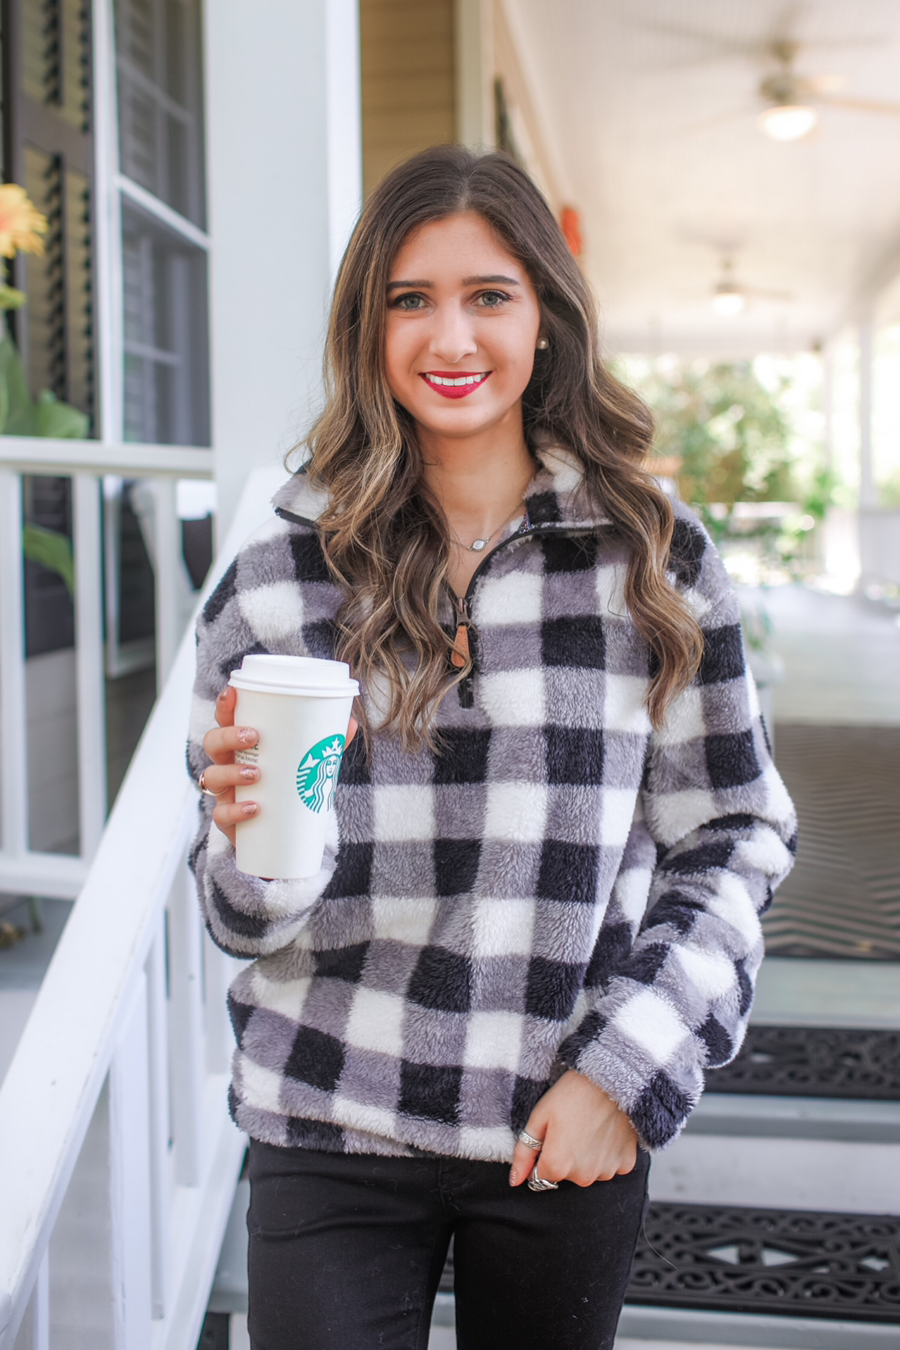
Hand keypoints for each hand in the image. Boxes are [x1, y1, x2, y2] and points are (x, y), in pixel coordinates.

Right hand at [201, 686, 357, 847]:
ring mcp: (225, 792)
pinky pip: (220, 815)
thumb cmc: (291, 787)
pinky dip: (235, 811)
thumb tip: (350, 723)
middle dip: (227, 735)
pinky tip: (254, 808)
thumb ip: (327, 745)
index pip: (225, 719)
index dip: (225, 705)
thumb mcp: (309, 764)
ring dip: (231, 772)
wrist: (283, 833)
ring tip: (257, 774)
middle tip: (253, 736)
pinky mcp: (228, 820)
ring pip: (211, 776)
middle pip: (213, 743)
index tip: (233, 693)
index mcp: (242, 745)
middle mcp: (228, 764)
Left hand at [509, 1070, 637, 1187]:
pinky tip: (606, 1131)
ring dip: (586, 1156)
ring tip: (589, 1126)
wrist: (610, 1079)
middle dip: (565, 1157)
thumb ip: (524, 1153)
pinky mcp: (626, 1164)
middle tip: (571, 1127)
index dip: (544, 1154)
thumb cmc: (572, 1094)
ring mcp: (606, 1172)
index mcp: (557, 1166)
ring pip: (588, 1170)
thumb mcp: (539, 1117)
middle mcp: (582, 1177)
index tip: (553, 1134)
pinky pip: (611, 1166)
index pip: (541, 1176)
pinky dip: (607, 1153)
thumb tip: (515, 1180)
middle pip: (566, 1174)